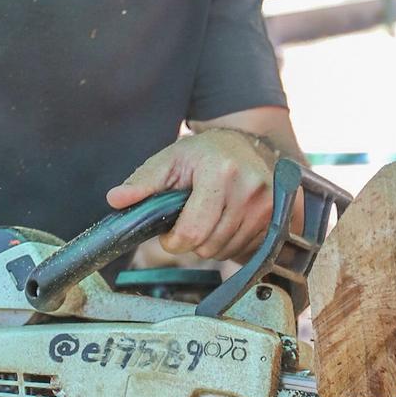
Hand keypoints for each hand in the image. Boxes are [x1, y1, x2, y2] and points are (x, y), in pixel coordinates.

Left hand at [107, 129, 287, 264]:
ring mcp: (268, 204)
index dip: (173, 240)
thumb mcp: (169, 161)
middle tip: (191, 219)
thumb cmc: (203, 154)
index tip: (170, 231)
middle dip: (192, 241)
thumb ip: (143, 182)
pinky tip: (229, 222)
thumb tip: (116, 199)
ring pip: (227, 252)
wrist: (246, 144)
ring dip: (213, 243)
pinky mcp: (278, 217)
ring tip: (211, 218)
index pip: (192, 233)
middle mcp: (249, 188)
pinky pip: (247, 251)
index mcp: (219, 172)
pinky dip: (233, 243)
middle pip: (209, 246)